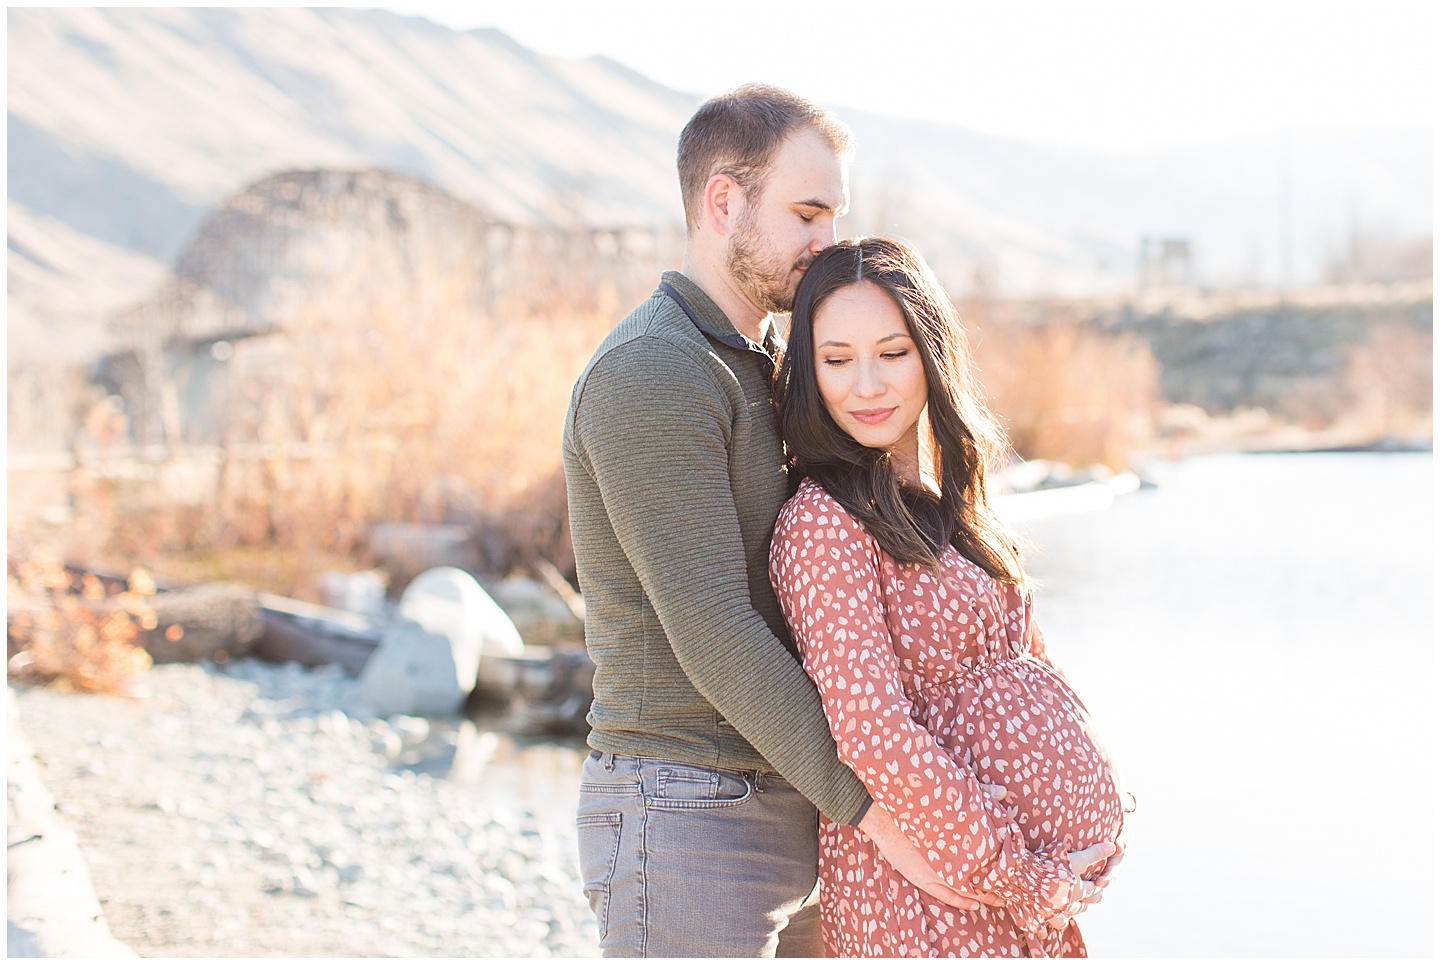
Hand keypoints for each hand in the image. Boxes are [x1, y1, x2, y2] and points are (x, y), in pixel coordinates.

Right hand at [855, 784, 1009, 912]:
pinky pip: (946, 896)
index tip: (1017, 874)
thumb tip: (1004, 792)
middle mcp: (951, 863)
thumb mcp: (949, 797)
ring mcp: (936, 873)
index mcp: (961, 843)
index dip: (1005, 870)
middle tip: (1012, 891)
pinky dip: (962, 902)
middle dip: (997, 886)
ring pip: (966, 892)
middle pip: (982, 880)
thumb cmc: (918, 804)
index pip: (990, 862)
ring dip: (983, 897)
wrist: (883, 812)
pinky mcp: (921, 878)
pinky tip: (974, 905)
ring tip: (998, 901)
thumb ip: (979, 795)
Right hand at [1044, 840, 1119, 933]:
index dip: (1097, 887)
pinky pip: (1043, 927)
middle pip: (1081, 907)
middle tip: (1084, 898)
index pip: (1094, 891)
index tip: (1098, 884)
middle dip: (1084, 903)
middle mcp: (1069, 905)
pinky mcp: (1038, 916)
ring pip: (1064, 919)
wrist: (1026, 877)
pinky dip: (1045, 927)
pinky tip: (1043, 926)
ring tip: (1064, 910)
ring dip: (1066, 916)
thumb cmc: (1054, 866)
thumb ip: (1095, 853)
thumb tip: (1113, 847)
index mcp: (1080, 891)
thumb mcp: (1077, 858)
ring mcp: (1053, 912)